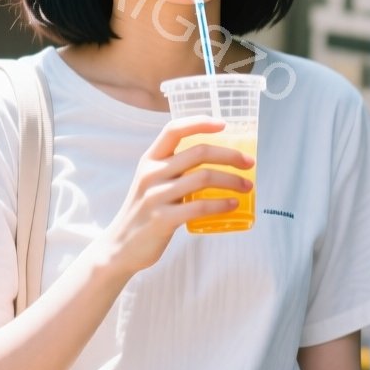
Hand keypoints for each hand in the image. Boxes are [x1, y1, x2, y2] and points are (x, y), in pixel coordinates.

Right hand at [94, 116, 253, 275]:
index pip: (174, 129)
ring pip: (203, 178)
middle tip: (249, 163)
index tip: (224, 124)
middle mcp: (151, 173)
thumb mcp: (152, 182)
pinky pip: (199, 207)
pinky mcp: (162, 219)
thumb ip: (174, 170)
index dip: (199, 122)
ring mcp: (155, 196)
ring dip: (232, 180)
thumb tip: (215, 161)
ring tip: (247, 186)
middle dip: (230, 155)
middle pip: (198, 153)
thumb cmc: (145, 212)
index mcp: (150, 160)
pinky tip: (233, 205)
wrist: (120, 246)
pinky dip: (221, 204)